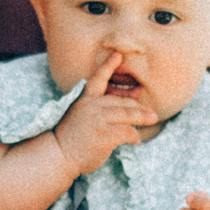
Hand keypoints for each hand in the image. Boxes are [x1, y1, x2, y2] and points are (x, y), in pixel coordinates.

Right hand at [51, 54, 157, 173]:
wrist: (58, 155)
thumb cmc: (71, 138)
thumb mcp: (80, 116)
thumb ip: (97, 110)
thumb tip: (125, 110)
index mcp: (85, 100)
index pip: (98, 79)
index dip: (108, 66)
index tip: (118, 54)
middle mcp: (92, 106)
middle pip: (123, 102)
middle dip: (140, 107)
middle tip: (152, 113)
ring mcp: (98, 120)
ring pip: (129, 115)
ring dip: (143, 118)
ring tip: (152, 119)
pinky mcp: (104, 135)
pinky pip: (128, 132)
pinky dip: (134, 136)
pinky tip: (134, 141)